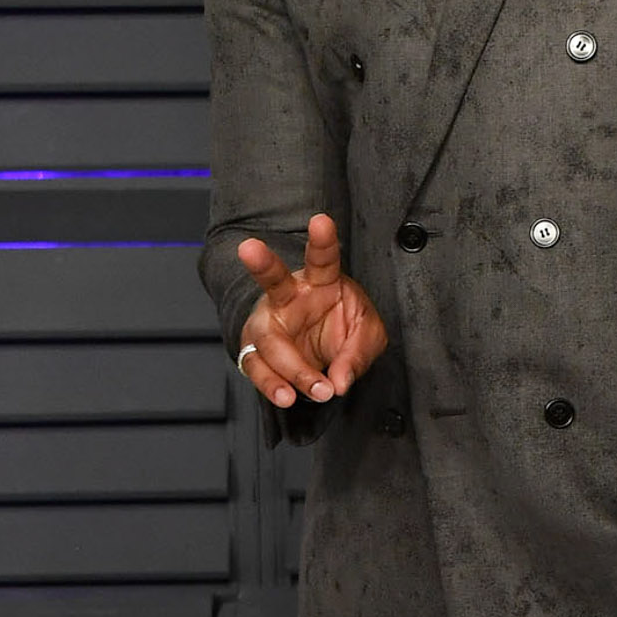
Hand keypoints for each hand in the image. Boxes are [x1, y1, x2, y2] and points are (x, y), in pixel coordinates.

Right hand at [235, 212, 388, 409]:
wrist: (321, 353)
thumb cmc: (344, 331)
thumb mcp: (367, 337)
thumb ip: (357, 354)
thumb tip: (340, 381)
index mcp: (321, 282)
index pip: (323, 259)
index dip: (322, 240)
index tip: (321, 221)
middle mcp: (289, 297)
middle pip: (272, 280)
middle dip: (261, 263)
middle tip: (249, 248)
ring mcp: (269, 324)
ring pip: (267, 338)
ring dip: (289, 366)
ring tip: (314, 387)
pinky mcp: (257, 352)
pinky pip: (257, 368)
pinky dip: (272, 385)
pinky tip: (286, 395)